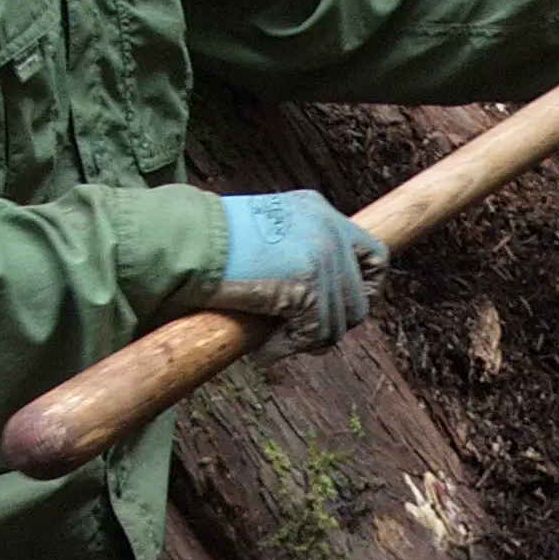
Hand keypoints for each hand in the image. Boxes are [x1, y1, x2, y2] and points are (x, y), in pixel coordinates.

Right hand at [214, 191, 389, 355]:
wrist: (184, 242)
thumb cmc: (205, 246)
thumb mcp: (265, 236)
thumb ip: (297, 257)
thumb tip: (318, 308)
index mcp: (318, 211)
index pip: (374, 255)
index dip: (363, 291)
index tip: (339, 311)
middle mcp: (329, 229)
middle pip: (359, 300)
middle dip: (328, 325)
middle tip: (292, 335)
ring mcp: (323, 257)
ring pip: (338, 325)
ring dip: (303, 341)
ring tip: (269, 341)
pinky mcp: (310, 286)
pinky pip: (316, 336)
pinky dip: (287, 349)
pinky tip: (263, 349)